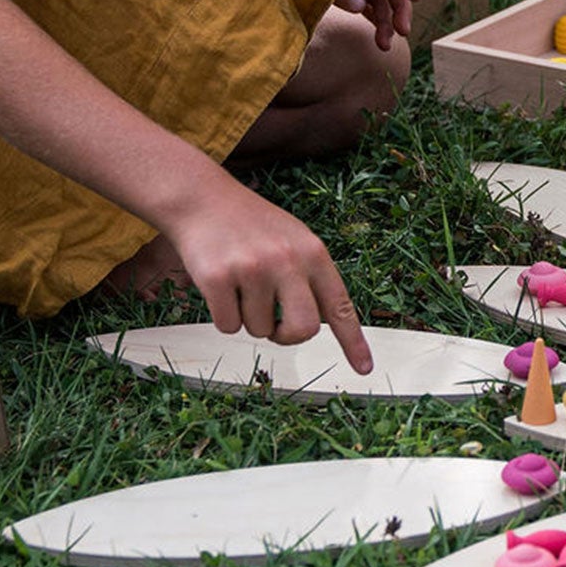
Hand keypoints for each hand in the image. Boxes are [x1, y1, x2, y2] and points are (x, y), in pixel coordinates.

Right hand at [164, 175, 373, 373]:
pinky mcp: (217, 278)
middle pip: (303, 330)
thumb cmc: (251, 225)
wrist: (201, 198)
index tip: (364, 369)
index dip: (353, 341)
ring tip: (240, 283)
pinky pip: (227, 326)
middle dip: (287, 337)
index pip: (340, 306)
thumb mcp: (295, 240)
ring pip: (259, 330)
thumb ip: (310, 277)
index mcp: (313, 253)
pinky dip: (223, 316)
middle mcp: (287, 261)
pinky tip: (220, 286)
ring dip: (248, 318)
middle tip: (274, 326)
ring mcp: (252, 270)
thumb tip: (319, 322)